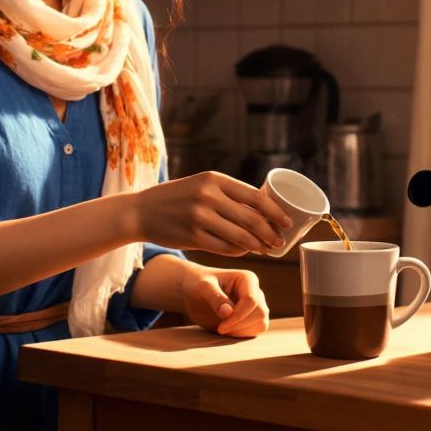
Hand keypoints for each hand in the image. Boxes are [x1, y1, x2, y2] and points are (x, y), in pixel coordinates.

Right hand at [130, 171, 291, 256]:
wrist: (142, 210)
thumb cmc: (178, 197)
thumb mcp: (202, 185)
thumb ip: (228, 193)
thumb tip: (263, 208)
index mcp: (215, 179)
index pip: (255, 196)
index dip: (275, 212)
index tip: (287, 221)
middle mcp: (208, 196)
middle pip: (251, 219)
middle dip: (270, 233)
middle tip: (279, 241)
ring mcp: (200, 217)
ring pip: (241, 237)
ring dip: (258, 245)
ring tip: (267, 249)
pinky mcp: (193, 237)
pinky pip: (225, 248)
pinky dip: (240, 251)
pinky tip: (246, 251)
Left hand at [182, 266, 269, 337]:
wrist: (193, 293)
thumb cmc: (198, 284)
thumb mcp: (202, 288)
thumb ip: (215, 298)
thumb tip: (228, 312)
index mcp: (247, 279)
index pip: (251, 301)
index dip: (238, 316)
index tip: (220, 326)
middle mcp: (256, 292)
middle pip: (260, 314)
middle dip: (240, 325)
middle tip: (220, 328)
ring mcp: (255, 306)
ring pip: (261, 324)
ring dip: (242, 331)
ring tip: (223, 328)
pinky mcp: (251, 319)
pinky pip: (256, 330)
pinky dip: (242, 335)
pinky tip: (227, 330)